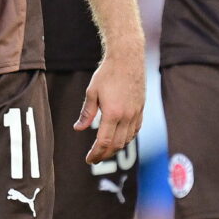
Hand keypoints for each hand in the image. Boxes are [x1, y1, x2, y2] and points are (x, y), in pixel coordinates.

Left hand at [77, 50, 145, 164]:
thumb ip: (86, 113)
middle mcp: (126, 116)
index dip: (96, 153)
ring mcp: (136, 113)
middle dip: (104, 154)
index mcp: (112, 113)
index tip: (88, 159)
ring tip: (105, 150)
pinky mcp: (141, 109)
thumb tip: (78, 129)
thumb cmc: (107, 73)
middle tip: (95, 159)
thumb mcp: (92, 92)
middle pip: (116, 145)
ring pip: (127, 139)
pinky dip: (127, 138)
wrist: (127, 58)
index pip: (104, 142)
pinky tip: (119, 139)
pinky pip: (135, 130)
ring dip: (116, 148)